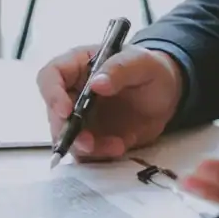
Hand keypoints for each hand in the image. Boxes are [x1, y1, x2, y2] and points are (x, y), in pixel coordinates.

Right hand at [37, 44, 182, 160]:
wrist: (167, 96)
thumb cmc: (151, 70)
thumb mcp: (141, 62)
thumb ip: (119, 69)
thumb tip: (96, 83)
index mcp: (77, 66)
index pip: (50, 77)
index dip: (52, 94)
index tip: (65, 111)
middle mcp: (73, 93)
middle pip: (55, 114)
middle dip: (67, 132)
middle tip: (88, 143)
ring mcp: (82, 119)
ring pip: (68, 138)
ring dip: (86, 147)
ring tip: (116, 146)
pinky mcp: (93, 138)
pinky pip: (87, 153)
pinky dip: (100, 155)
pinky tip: (120, 147)